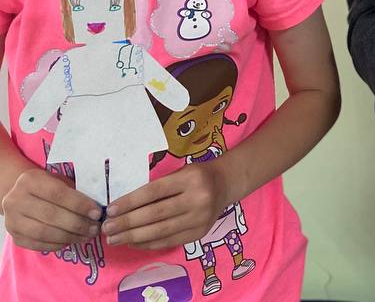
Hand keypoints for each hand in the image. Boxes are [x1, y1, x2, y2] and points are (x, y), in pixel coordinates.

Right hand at [2, 169, 100, 251]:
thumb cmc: (48, 187)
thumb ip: (75, 192)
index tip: (97, 213)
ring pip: (43, 232)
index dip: (79, 204)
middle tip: (95, 228)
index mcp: (30, 181)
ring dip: (69, 236)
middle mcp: (16, 200)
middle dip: (77, 223)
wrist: (21, 197)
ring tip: (87, 236)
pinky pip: (38, 244)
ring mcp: (12, 220)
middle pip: (51, 215)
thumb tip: (97, 209)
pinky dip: (57, 244)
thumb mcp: (59, 181)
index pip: (58, 194)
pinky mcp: (15, 237)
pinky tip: (72, 240)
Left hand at [102, 160, 231, 249]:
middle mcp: (198, 199)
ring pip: (160, 231)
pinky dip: (148, 243)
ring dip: (133, 237)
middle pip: (155, 214)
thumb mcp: (179, 173)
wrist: (226, 184)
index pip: (154, 192)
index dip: (130, 202)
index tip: (111, 210)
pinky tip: (132, 242)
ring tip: (114, 238)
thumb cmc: (196, 176)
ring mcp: (200, 218)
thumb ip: (156, 189)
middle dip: (127, 223)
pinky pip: (169, 241)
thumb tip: (123, 207)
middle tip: (106, 228)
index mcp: (190, 179)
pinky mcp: (200, 233)